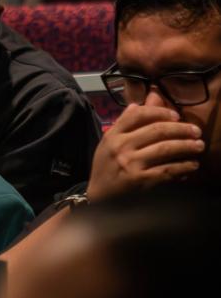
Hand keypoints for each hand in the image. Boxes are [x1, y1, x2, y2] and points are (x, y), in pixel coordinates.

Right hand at [87, 104, 204, 201]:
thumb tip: (146, 101)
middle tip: (196, 131)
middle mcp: (121, 147)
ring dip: (187, 146)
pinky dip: (183, 166)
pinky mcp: (140, 181)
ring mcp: (131, 164)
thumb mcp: (110, 142)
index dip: (161, 112)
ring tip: (198, 146)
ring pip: (165, 148)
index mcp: (113, 135)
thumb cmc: (106, 167)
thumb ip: (128, 122)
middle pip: (156, 130)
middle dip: (181, 129)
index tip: (176, 115)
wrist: (99, 196)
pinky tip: (192, 165)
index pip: (138, 115)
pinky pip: (167, 170)